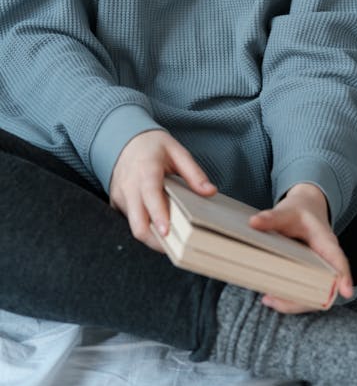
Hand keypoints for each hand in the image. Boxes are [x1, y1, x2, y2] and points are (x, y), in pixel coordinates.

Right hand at [109, 130, 216, 250]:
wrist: (122, 139)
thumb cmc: (152, 146)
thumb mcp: (176, 151)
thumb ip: (193, 173)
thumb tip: (210, 192)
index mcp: (145, 170)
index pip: (149, 196)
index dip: (158, 215)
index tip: (167, 231)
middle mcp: (129, 186)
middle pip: (137, 223)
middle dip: (156, 240)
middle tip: (178, 247)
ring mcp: (120, 197)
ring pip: (134, 227)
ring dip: (152, 237)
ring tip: (173, 240)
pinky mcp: (117, 204)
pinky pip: (131, 221)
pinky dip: (146, 227)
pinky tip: (160, 226)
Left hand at [248, 183, 352, 313]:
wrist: (306, 210)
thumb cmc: (300, 212)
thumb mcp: (287, 211)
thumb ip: (272, 217)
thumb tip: (254, 222)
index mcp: (326, 242)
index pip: (338, 260)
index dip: (344, 276)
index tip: (346, 292)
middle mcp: (326, 260)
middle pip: (326, 286)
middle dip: (305, 299)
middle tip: (274, 299)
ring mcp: (319, 270)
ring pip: (315, 294)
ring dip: (294, 302)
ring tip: (269, 299)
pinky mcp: (309, 275)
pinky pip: (305, 291)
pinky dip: (290, 297)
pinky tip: (271, 296)